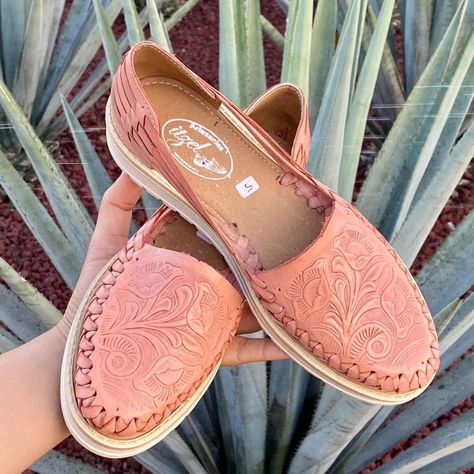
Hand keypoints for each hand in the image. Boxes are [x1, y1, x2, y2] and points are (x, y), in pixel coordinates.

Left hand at [56, 173, 286, 365]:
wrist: (89, 353)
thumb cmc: (97, 298)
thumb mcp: (106, 245)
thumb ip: (118, 206)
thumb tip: (133, 165)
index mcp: (190, 261)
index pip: (221, 239)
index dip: (241, 226)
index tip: (265, 206)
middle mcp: (207, 288)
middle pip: (245, 274)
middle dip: (270, 263)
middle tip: (300, 246)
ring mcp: (213, 320)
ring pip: (255, 311)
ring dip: (280, 304)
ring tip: (308, 291)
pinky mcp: (213, 351)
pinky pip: (247, 350)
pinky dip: (271, 349)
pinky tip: (294, 344)